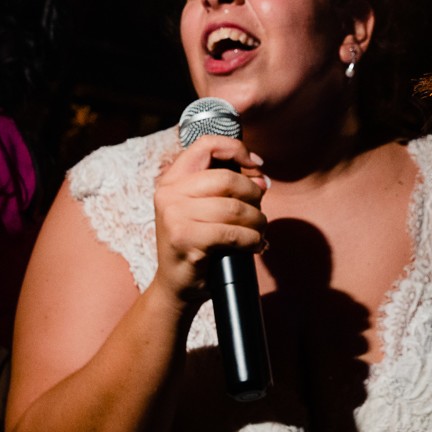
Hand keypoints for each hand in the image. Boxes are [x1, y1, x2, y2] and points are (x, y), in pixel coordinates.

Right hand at [150, 136, 267, 302]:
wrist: (177, 286)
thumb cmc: (197, 244)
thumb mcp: (205, 209)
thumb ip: (227, 188)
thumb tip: (261, 179)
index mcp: (172, 180)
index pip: (206, 145)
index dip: (237, 150)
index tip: (256, 166)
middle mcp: (169, 194)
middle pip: (227, 179)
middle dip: (254, 195)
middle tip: (259, 211)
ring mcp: (174, 216)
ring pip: (235, 208)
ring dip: (257, 221)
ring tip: (259, 231)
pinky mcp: (185, 239)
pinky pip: (233, 233)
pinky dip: (252, 240)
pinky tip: (255, 245)